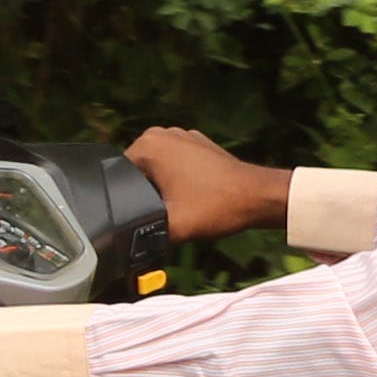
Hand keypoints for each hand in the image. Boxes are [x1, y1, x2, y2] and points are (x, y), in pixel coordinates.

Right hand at [124, 125, 288, 240]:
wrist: (258, 196)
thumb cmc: (217, 206)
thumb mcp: (173, 227)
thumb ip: (142, 234)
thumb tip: (126, 243)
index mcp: (148, 145)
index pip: (118, 176)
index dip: (127, 201)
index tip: (145, 217)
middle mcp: (161, 133)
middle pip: (136, 172)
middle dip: (145, 194)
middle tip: (165, 214)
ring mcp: (181, 135)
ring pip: (156, 170)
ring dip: (161, 188)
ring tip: (178, 206)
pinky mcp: (197, 143)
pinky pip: (174, 164)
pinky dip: (177, 180)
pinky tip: (190, 197)